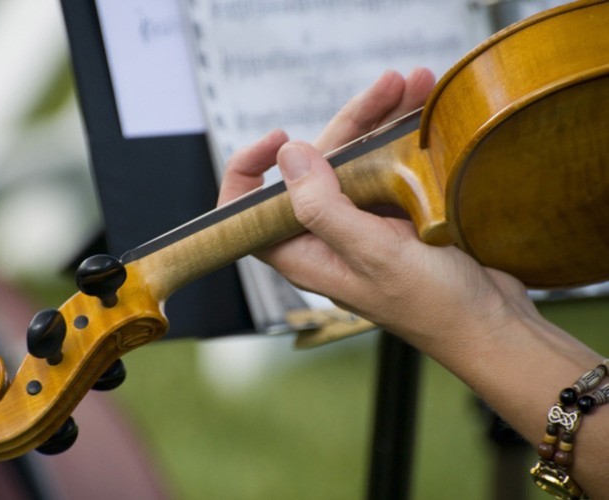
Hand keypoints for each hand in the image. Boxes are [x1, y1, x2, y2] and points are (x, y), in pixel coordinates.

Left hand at [218, 68, 534, 350]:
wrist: (489, 323)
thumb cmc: (433, 304)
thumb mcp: (374, 254)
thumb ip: (324, 208)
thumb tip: (288, 156)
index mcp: (303, 253)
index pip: (248, 210)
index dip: (250, 169)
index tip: (281, 136)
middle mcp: (325, 236)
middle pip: (315, 167)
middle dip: (349, 122)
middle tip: (391, 85)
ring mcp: (360, 224)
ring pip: (355, 160)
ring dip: (383, 120)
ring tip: (418, 84)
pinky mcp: (393, 217)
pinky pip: (387, 166)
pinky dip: (403, 138)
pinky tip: (425, 112)